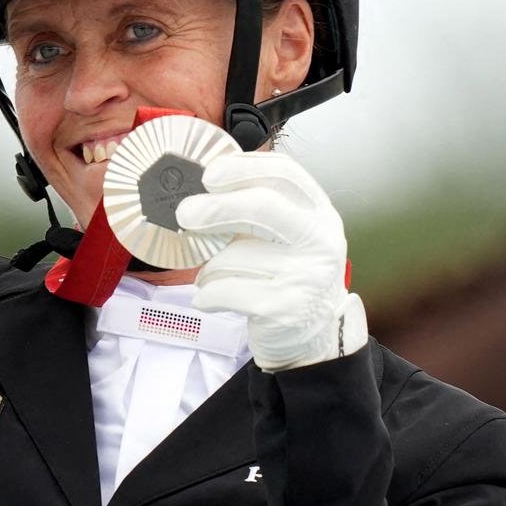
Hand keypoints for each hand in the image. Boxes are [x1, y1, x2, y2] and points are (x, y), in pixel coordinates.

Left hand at [175, 149, 368, 371]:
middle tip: (185, 214)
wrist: (310, 337)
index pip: (285, 173)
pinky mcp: (285, 308)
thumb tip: (199, 190)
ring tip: (213, 276)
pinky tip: (211, 298)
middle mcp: (321, 240)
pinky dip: (207, 294)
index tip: (210, 175)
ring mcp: (307, 275)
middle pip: (263, 206)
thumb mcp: (284, 235)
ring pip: (234, 254)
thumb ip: (254, 209)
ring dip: (209, 267)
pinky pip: (225, 290)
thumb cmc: (284, 275)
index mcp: (319, 212)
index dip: (243, 167)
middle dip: (216, 207)